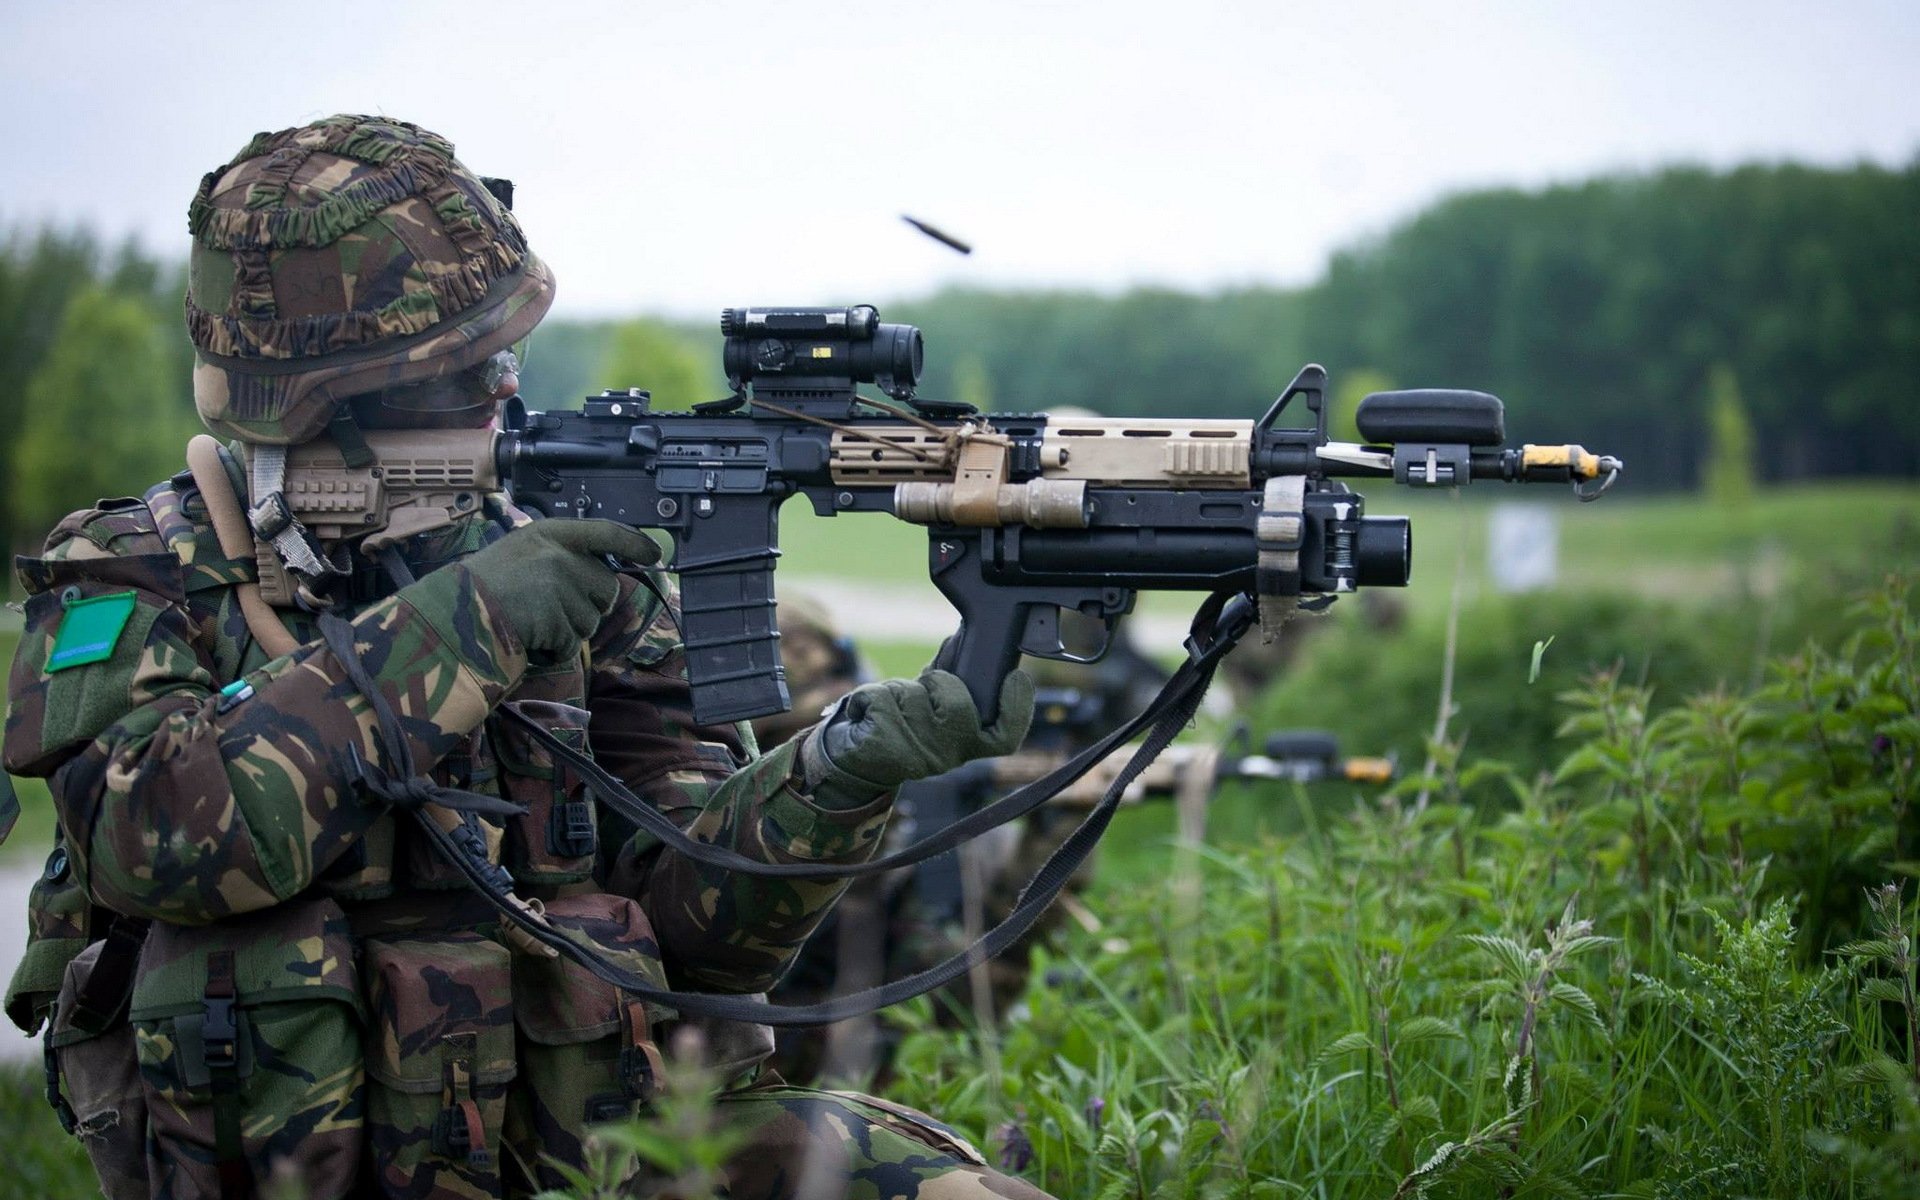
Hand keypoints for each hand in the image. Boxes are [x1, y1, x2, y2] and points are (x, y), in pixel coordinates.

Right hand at [452, 519, 660, 655]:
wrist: (452, 614)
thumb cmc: (486, 586)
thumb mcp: (523, 552)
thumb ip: (562, 555)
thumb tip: (604, 576)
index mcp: (551, 533)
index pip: (606, 532)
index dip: (635, 543)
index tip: (654, 553)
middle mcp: (559, 554)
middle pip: (606, 588)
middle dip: (589, 604)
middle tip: (551, 606)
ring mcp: (558, 585)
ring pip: (591, 620)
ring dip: (568, 629)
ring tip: (532, 620)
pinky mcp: (555, 617)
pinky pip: (571, 643)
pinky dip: (554, 649)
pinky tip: (529, 636)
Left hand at [800, 668, 1034, 808]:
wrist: (856, 762)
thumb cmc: (901, 727)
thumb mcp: (932, 708)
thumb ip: (952, 679)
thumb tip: (961, 636)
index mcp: (967, 746)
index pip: (1006, 737)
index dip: (1018, 707)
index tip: (1016, 677)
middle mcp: (948, 756)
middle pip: (959, 704)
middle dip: (938, 681)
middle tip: (923, 686)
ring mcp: (916, 755)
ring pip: (912, 695)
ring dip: (897, 688)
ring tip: (890, 705)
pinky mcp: (883, 746)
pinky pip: (879, 697)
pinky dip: (868, 694)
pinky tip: (866, 712)